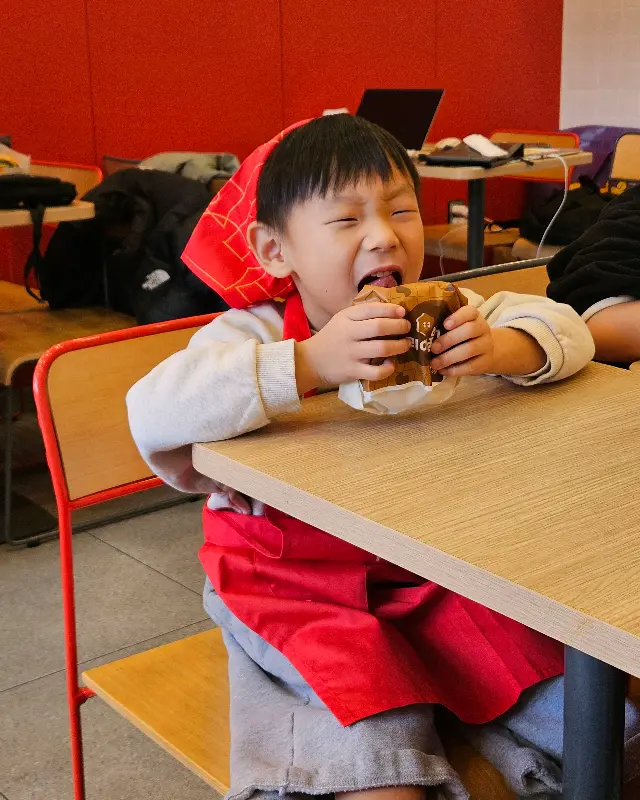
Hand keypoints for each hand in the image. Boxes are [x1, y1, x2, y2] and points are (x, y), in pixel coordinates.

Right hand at [295, 303, 410, 393]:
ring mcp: (351, 354)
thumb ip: (361, 315)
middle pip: (379, 327)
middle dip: (399, 326)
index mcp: (346, 318)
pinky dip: (388, 368)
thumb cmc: (331, 338)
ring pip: (382, 348)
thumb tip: (392, 311)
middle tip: (406, 328)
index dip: (390, 309)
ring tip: (405, 345)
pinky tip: (391, 364)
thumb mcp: (341, 320)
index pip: (371, 309)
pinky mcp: (353, 372)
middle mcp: (348, 334)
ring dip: (399, 346)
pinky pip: (376, 372)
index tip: (402, 312)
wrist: (309, 362)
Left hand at [429, 304, 494, 376]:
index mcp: (474, 316)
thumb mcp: (456, 327)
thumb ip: (442, 325)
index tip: (445, 324)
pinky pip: (470, 366)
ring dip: (449, 357)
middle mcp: (483, 328)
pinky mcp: (485, 362)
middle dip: (449, 339)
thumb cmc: (462, 336)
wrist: (485, 352)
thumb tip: (418, 330)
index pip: (470, 311)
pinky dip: (455, 370)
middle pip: (469, 330)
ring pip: (470, 349)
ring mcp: (486, 345)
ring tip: (434, 364)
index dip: (458, 317)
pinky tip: (442, 371)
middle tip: (433, 348)